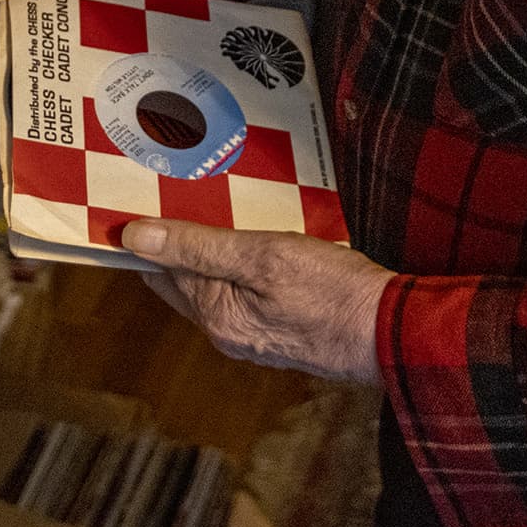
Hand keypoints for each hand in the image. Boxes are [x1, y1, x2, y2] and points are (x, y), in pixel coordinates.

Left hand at [122, 218, 390, 385]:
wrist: (393, 333)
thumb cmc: (331, 293)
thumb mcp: (261, 256)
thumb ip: (196, 247)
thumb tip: (133, 237)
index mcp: (214, 314)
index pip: (158, 270)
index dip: (145, 236)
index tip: (134, 199)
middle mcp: (228, 332)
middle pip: (186, 278)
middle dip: (176, 240)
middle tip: (169, 190)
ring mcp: (257, 335)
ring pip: (218, 284)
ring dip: (211, 250)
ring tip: (212, 204)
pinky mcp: (284, 329)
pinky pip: (247, 292)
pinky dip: (240, 265)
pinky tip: (255, 239)